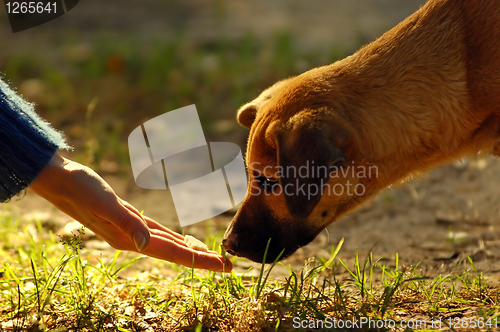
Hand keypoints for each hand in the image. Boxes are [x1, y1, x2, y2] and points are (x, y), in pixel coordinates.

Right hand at [29, 153, 231, 271]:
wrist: (59, 179)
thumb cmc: (80, 189)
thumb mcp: (104, 204)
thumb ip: (126, 223)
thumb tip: (146, 245)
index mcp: (131, 238)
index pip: (175, 253)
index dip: (201, 261)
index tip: (224, 266)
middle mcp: (133, 238)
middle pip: (177, 252)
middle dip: (203, 259)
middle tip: (229, 265)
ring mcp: (131, 230)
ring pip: (169, 244)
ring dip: (191, 251)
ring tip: (211, 256)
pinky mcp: (128, 218)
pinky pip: (158, 233)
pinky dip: (173, 238)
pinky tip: (180, 239)